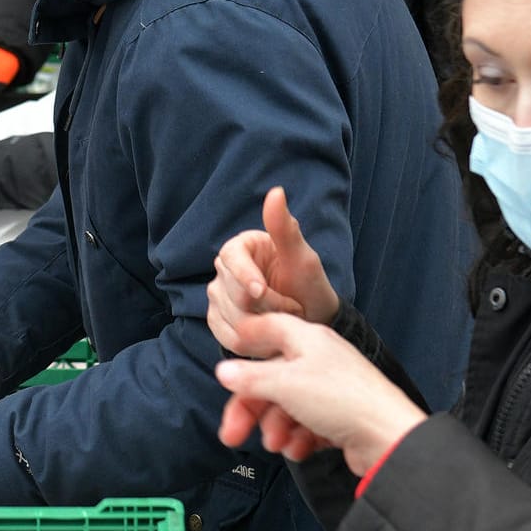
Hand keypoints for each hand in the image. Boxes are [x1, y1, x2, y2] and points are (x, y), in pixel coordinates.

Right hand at [208, 187, 340, 356]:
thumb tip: (277, 191)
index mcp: (240, 247)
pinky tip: (270, 334)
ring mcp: (217, 295)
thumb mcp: (302, 257)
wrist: (313, 320)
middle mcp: (223, 269)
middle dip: (265, 305)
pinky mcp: (218, 320)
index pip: (230, 259)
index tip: (262, 291)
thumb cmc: (309, 285)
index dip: (244, 276)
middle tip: (293, 307)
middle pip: (228, 291)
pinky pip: (225, 334)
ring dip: (262, 324)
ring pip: (228, 315)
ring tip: (285, 319)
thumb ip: (284, 227)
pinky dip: (251, 340)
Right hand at [215, 312, 425, 475]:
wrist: (389, 440)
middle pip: (271, 379)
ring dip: (275, 428)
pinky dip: (298, 439)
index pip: (271, 328)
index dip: (248, 337)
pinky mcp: (340, 420)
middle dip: (250, 408)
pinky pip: (306, 426)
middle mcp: (320, 362)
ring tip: (278, 444)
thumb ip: (251, 377)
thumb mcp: (286, 384)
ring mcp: (331, 392)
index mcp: (309, 341)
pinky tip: (299, 450)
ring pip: (286, 407)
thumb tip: (224, 371)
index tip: (229, 352)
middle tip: (233, 432)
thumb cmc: (344, 401)